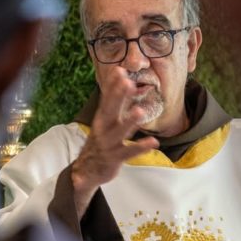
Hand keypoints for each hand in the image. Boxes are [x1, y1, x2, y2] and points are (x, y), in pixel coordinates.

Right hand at [71, 71, 159, 218]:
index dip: (113, 85)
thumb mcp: (106, 121)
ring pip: (119, 131)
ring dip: (129, 122)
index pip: (107, 98)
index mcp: (102, 118)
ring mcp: (108, 143)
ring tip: (139, 112)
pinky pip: (129, 152)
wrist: (87, 170)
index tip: (120, 70)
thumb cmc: (102, 141)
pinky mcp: (115, 158)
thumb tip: (124, 80)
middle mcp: (103, 129)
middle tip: (128, 83)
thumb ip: (116, 103)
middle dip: (118, 97)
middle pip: (111, 110)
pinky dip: (140, 147)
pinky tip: (154, 142)